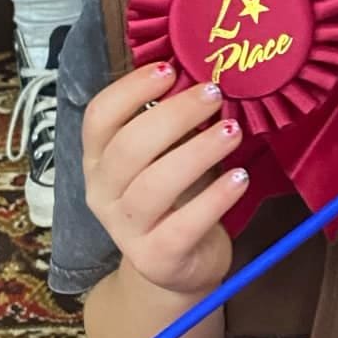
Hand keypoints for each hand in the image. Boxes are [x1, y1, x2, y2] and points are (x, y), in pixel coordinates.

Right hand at [81, 62, 246, 297]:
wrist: (178, 267)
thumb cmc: (173, 201)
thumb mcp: (163, 159)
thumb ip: (169, 125)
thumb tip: (200, 77)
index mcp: (97, 161)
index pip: (98, 117)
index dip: (130, 89)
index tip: (170, 69)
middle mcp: (102, 193)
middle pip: (129, 147)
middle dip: (174, 115)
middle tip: (214, 94)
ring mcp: (125, 229)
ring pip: (154, 185)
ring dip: (198, 152)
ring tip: (233, 131)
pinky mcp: (156, 258)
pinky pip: (184, 224)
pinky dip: (215, 199)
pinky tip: (240, 178)